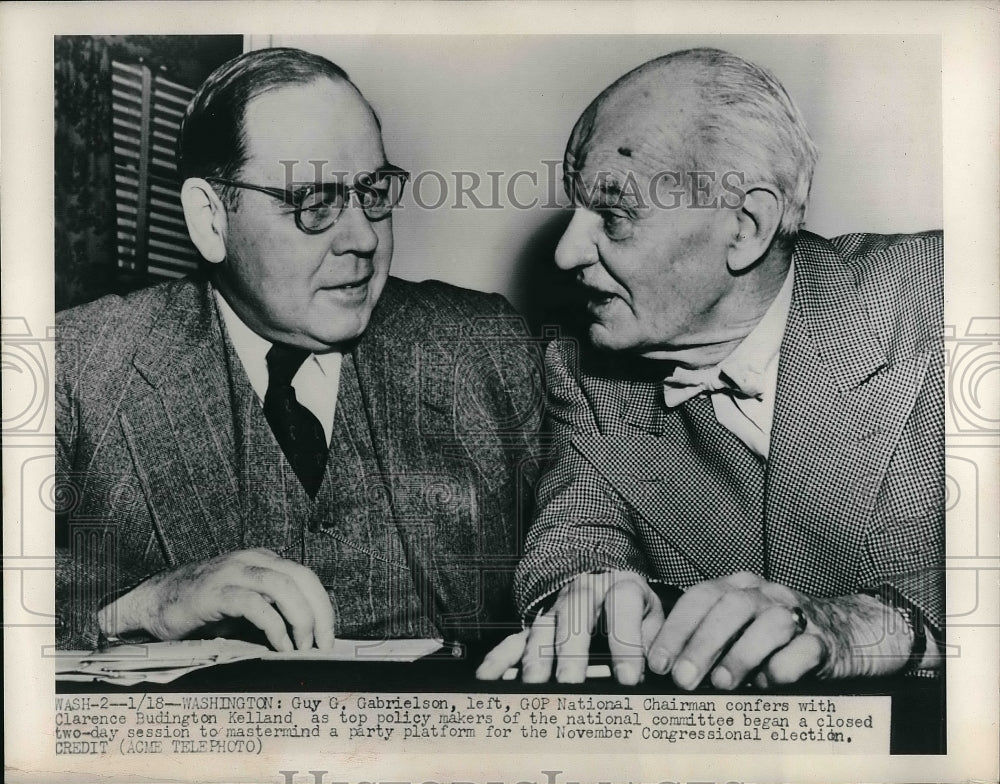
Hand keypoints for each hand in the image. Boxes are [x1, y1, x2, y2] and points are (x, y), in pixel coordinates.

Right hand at [98, 548, 335, 651]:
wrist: (151, 602)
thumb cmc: (201, 608)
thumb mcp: (244, 605)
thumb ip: (273, 610)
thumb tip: (307, 639)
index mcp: (262, 561)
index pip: (306, 577)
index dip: (323, 607)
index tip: (329, 637)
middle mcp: (251, 560)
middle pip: (301, 578)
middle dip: (320, 613)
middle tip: (324, 645)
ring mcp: (232, 572)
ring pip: (283, 587)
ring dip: (301, 619)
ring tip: (303, 648)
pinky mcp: (215, 592)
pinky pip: (255, 604)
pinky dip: (274, 626)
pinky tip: (279, 646)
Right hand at [476, 571, 663, 684]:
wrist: (599, 574)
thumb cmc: (631, 606)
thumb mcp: (652, 614)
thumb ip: (656, 639)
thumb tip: (663, 670)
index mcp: (619, 587)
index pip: (622, 608)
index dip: (625, 644)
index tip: (629, 679)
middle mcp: (583, 594)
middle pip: (574, 618)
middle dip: (571, 653)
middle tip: (570, 685)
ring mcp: (555, 608)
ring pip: (542, 630)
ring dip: (536, 659)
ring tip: (533, 688)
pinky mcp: (535, 623)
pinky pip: (514, 638)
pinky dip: (500, 658)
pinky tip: (488, 677)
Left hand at [646, 572, 915, 689]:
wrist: (844, 633)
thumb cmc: (771, 640)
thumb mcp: (735, 630)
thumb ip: (703, 641)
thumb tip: (664, 671)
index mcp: (737, 587)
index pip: (700, 597)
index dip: (676, 629)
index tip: (658, 663)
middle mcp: (765, 594)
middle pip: (731, 607)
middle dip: (702, 643)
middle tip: (683, 679)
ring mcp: (797, 615)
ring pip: (769, 623)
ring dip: (741, 653)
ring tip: (720, 683)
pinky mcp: (824, 642)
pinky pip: (805, 649)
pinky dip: (784, 667)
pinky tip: (768, 683)